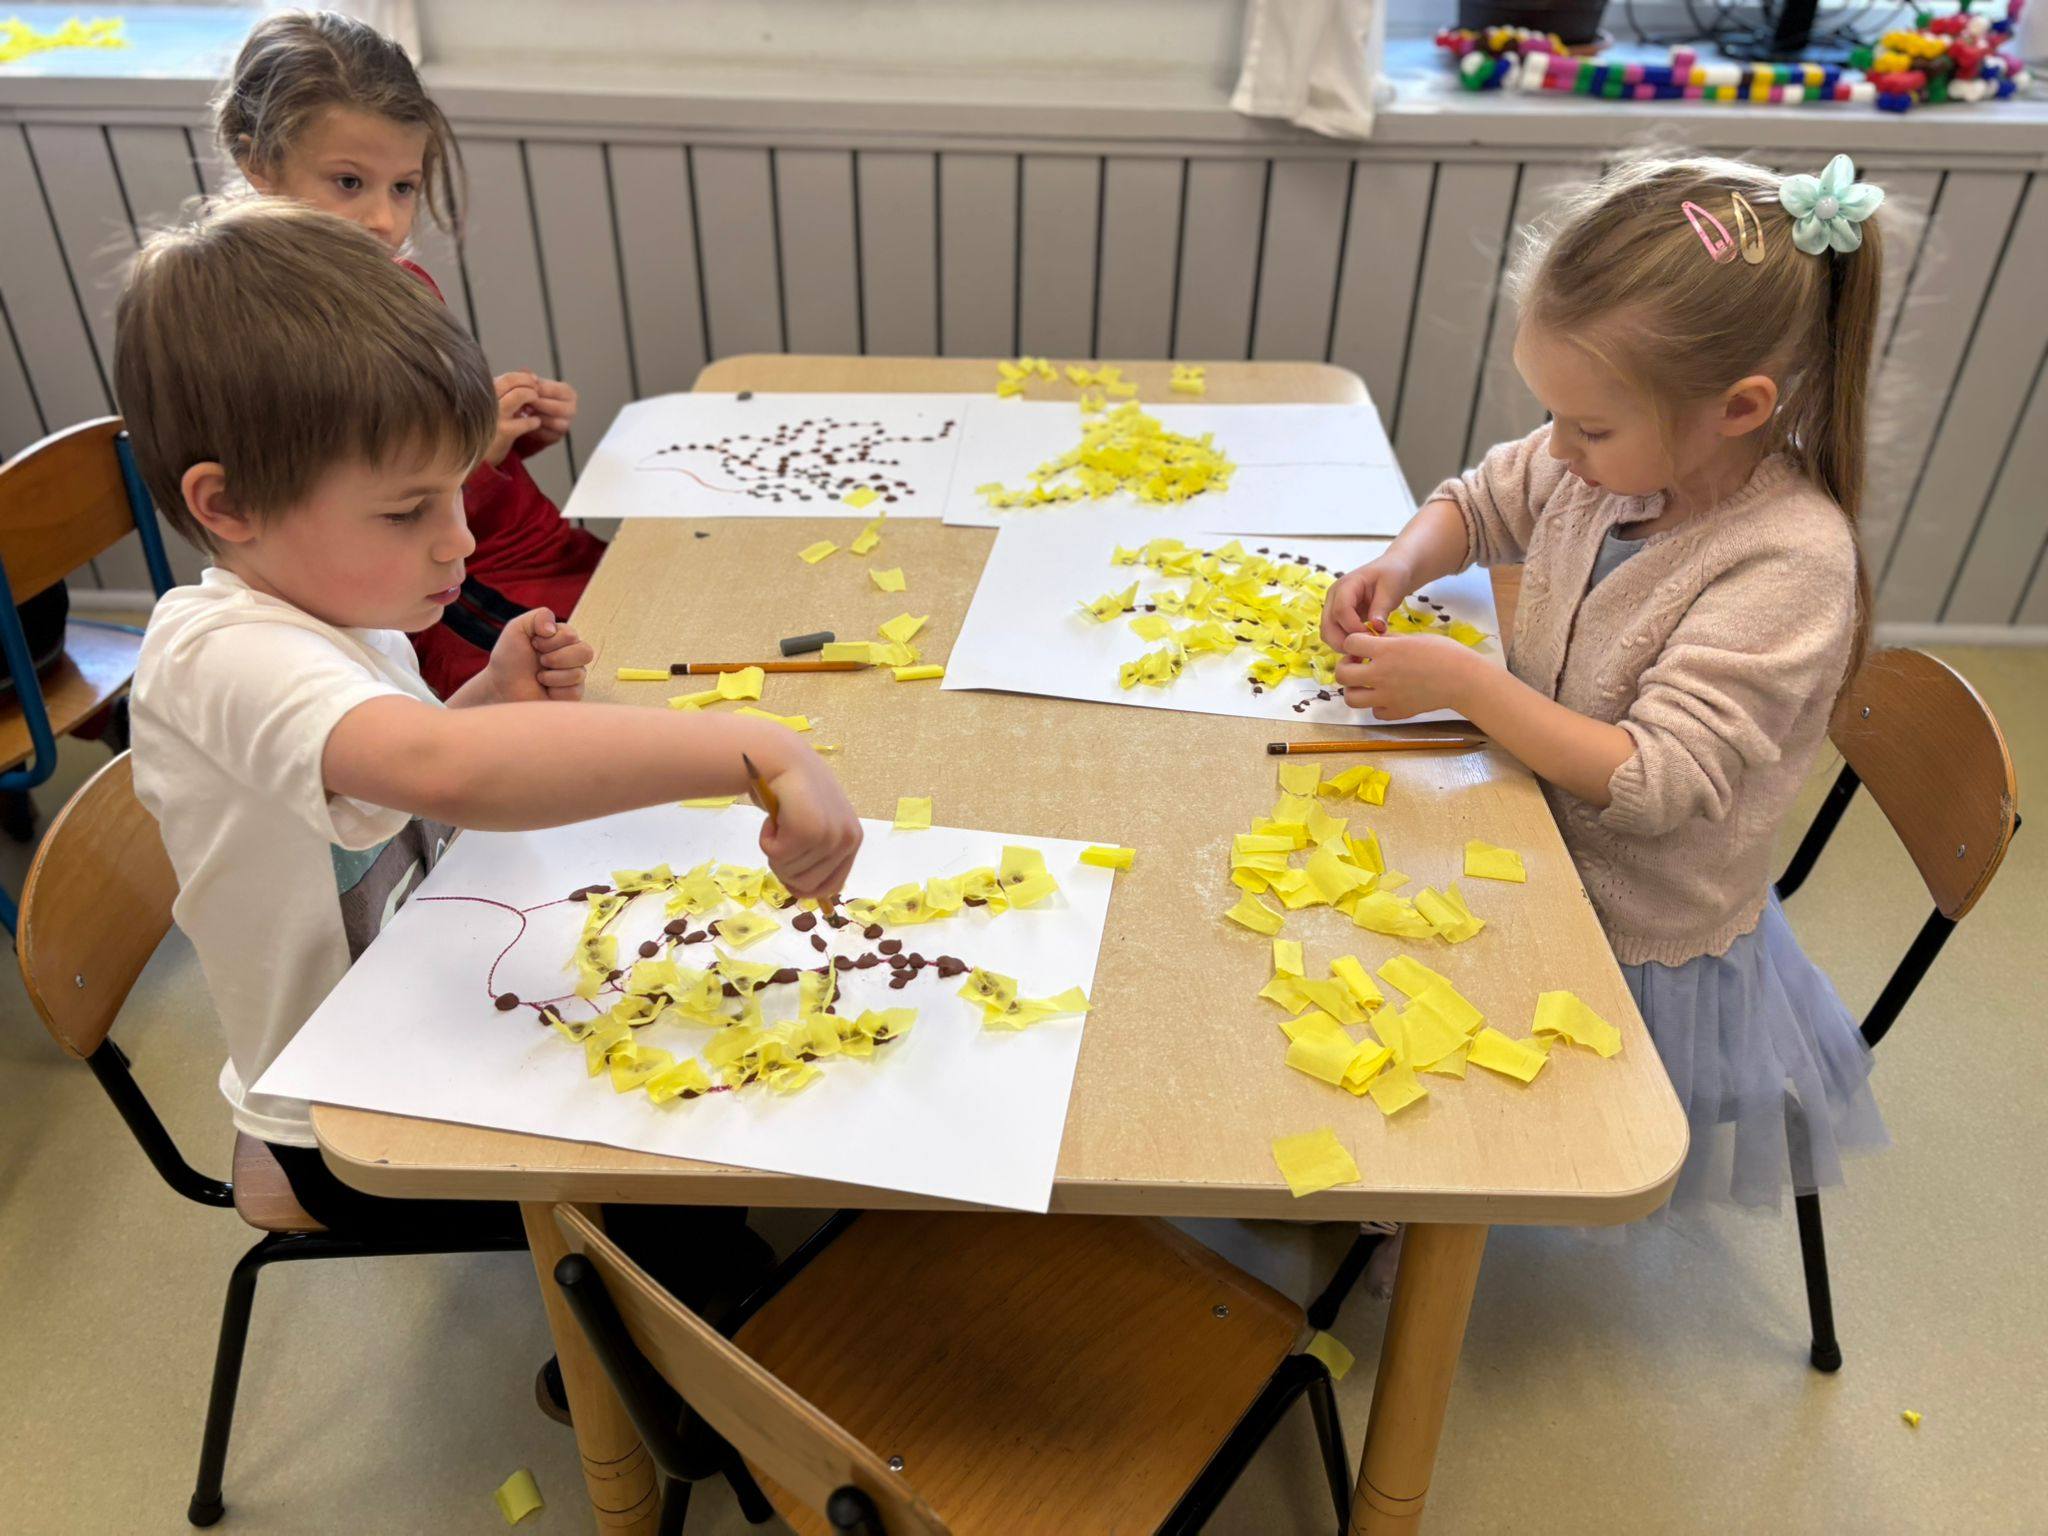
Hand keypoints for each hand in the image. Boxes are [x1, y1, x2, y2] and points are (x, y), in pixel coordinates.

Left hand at [483, 607, 592, 703]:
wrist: (501, 687)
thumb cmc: (509, 658)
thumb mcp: (517, 628)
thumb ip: (539, 616)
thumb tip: (553, 629)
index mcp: (563, 638)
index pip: (572, 635)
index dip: (551, 642)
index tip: (534, 645)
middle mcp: (572, 655)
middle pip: (585, 652)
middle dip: (557, 658)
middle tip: (540, 661)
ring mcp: (574, 676)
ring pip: (580, 673)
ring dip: (553, 676)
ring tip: (540, 677)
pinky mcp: (572, 695)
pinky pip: (575, 692)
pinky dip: (555, 691)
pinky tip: (545, 690)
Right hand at [485, 371, 540, 465]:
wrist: (472, 459)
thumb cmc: (483, 430)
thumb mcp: (488, 408)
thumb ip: (502, 393)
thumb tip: (526, 373)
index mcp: (482, 394)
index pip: (506, 377)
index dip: (523, 377)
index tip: (534, 381)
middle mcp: (486, 401)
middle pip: (512, 380)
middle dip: (529, 383)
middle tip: (537, 390)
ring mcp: (495, 416)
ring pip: (520, 395)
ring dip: (532, 397)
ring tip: (536, 404)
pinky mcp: (504, 431)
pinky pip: (526, 421)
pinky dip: (534, 421)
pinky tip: (535, 423)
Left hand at [520, 375, 577, 449]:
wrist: (527, 418)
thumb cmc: (530, 398)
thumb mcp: (530, 385)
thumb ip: (527, 376)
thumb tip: (528, 374)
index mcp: (568, 393)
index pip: (554, 390)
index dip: (537, 390)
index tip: (522, 389)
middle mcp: (571, 409)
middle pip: (557, 408)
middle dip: (538, 406)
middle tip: (522, 403)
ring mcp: (565, 424)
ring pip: (553, 422)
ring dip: (536, 418)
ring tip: (521, 413)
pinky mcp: (556, 437)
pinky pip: (547, 435)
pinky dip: (534, 429)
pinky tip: (523, 423)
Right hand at [758, 752, 861, 898]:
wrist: (782, 758)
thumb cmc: (792, 792)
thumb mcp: (813, 827)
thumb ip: (815, 855)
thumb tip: (803, 891)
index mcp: (852, 840)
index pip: (831, 887)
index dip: (803, 887)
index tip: (787, 874)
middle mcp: (848, 840)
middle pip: (807, 887)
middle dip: (784, 868)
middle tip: (779, 838)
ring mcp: (831, 836)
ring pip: (789, 872)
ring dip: (773, 851)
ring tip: (779, 821)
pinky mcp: (809, 831)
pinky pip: (776, 856)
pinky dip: (766, 839)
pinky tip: (774, 816)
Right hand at [1321, 553, 1415, 652]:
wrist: (1391, 571)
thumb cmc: (1392, 575)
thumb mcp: (1391, 588)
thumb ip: (1382, 608)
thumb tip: (1376, 628)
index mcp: (1345, 585)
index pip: (1340, 610)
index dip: (1354, 627)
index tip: (1373, 634)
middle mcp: (1333, 597)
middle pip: (1327, 626)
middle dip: (1345, 641)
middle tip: (1367, 648)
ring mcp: (1332, 607)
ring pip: (1327, 634)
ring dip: (1343, 645)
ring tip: (1365, 647)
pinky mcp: (1337, 617)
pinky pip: (1333, 635)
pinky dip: (1345, 643)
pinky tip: (1362, 644)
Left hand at [1334, 630, 1483, 720]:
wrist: (1464, 679)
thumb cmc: (1444, 653)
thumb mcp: (1413, 637)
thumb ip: (1389, 641)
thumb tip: (1373, 642)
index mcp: (1386, 651)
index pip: (1349, 643)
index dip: (1354, 642)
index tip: (1364, 644)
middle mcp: (1381, 675)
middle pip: (1342, 674)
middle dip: (1346, 667)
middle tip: (1359, 665)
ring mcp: (1387, 696)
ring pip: (1351, 698)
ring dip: (1355, 689)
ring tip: (1367, 683)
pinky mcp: (1396, 712)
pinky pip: (1375, 712)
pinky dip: (1377, 705)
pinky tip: (1388, 696)